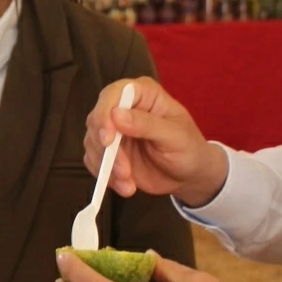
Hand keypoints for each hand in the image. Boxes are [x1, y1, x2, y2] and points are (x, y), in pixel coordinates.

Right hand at [84, 77, 227, 207]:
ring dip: (107, 167)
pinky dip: (106, 176)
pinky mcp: (108, 151)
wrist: (188, 175)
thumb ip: (147, 125)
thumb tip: (116, 114)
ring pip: (92, 142)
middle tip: (124, 171)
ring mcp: (113, 130)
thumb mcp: (175, 136)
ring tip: (129, 184)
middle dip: (106, 149)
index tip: (108, 140)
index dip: (105, 114)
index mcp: (143, 94)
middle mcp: (123, 107)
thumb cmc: (188, 148)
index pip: (113, 94)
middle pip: (97, 119)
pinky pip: (94, 161)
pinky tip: (125, 186)